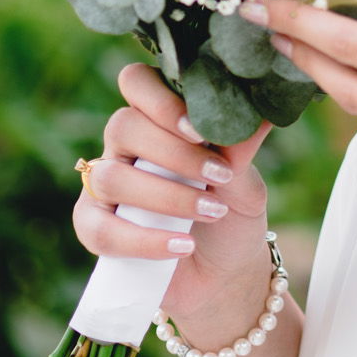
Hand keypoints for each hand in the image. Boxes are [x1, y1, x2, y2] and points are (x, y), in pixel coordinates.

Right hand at [74, 62, 273, 327]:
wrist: (226, 274)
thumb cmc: (231, 214)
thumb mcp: (245, 182)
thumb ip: (240, 149)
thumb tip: (261, 111)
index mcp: (158, 120)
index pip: (137, 83)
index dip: (160, 100)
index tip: (200, 129)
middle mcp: (125, 147)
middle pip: (123, 126)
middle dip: (174, 153)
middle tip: (220, 175)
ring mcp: (104, 186)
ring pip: (112, 177)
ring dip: (167, 196)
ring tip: (212, 211)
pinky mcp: (95, 228)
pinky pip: (101, 229)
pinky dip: (145, 240)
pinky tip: (183, 246)